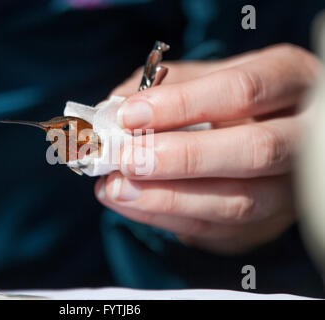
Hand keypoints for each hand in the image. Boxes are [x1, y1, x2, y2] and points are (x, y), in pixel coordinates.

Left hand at [95, 44, 322, 254]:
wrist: (264, 131)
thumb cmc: (227, 99)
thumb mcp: (205, 76)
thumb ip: (163, 85)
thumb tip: (113, 110)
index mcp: (289, 82)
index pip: (242, 91)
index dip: (184, 104)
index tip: (130, 115)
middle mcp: (302, 137)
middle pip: (255, 151)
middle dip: (184, 157)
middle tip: (127, 159)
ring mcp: (290, 187)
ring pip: (240, 201)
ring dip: (169, 198)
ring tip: (118, 188)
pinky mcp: (265, 224)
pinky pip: (216, 230)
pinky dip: (166, 218)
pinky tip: (130, 204)